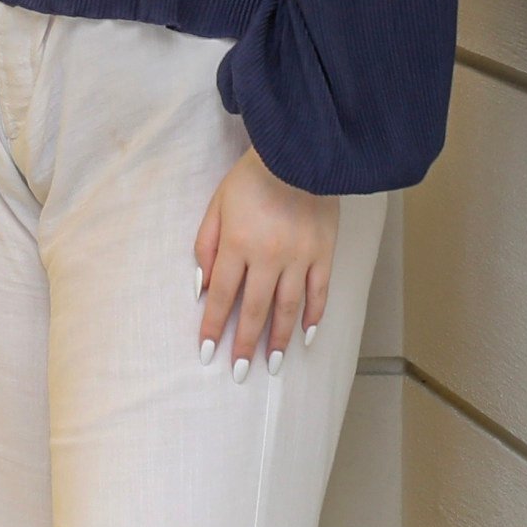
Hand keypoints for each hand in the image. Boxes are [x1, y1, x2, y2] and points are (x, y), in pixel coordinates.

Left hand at [192, 149, 339, 378]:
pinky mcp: (324, 253)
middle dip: (244, 344)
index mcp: (238, 244)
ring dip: (277, 339)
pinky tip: (306, 336)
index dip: (212, 326)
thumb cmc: (251, 179)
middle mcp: (268, 256)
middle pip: (253, 309)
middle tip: (239, 372)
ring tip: (271, 364)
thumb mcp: (217, 206)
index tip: (206, 352)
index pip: (222, 296)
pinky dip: (314, 316)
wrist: (298, 154)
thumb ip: (207, 246)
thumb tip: (202, 286)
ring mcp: (299, 257)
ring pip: (287, 308)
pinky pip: (319, 292)